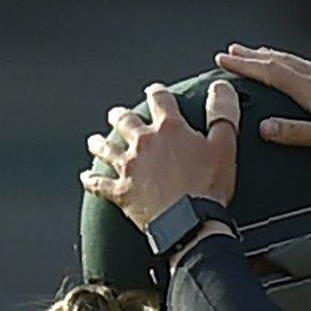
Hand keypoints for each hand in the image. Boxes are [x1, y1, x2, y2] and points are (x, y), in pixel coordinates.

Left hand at [82, 80, 238, 231]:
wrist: (191, 223)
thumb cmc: (209, 186)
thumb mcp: (225, 146)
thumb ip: (222, 114)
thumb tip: (220, 87)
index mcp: (170, 129)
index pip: (160, 100)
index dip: (157, 93)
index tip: (155, 91)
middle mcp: (144, 143)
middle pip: (126, 121)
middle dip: (121, 115)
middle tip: (117, 114)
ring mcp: (129, 168)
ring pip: (106, 149)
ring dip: (99, 143)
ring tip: (95, 140)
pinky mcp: (121, 191)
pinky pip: (99, 184)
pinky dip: (91, 180)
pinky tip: (86, 177)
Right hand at [216, 45, 310, 180]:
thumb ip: (295, 133)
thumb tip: (263, 127)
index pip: (273, 73)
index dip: (246, 66)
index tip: (224, 58)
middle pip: (283, 63)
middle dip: (256, 57)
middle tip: (234, 50)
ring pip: (299, 64)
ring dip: (276, 58)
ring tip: (261, 54)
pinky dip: (298, 66)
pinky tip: (303, 72)